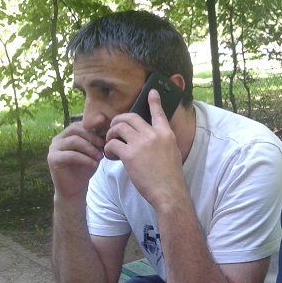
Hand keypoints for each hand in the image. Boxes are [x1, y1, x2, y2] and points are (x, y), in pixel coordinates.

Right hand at [47, 123, 104, 199]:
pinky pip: (71, 155)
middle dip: (92, 137)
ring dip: (90, 148)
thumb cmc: (85, 168)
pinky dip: (85, 159)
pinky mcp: (52, 159)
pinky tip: (94, 164)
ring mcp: (53, 148)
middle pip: (76, 129)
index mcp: (66, 135)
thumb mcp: (94, 151)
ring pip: (74, 141)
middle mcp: (57, 139)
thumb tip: (107, 128)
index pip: (80, 125)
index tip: (106, 139)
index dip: (94, 130)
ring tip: (100, 157)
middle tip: (103, 146)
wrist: (75, 188)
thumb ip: (96, 140)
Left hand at [104, 89, 184, 209]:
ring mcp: (141, 143)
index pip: (159, 113)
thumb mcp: (173, 153)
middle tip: (113, 129)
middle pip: (131, 117)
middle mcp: (154, 135)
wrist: (169, 191)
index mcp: (166, 134)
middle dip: (118, 120)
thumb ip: (162, 142)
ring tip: (110, 145)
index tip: (151, 91)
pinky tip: (111, 157)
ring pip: (118, 128)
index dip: (154, 101)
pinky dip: (108, 149)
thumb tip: (153, 139)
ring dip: (110, 135)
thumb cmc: (170, 177)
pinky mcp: (130, 155)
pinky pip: (112, 144)